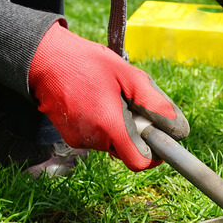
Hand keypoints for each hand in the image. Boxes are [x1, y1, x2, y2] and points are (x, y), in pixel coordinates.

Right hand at [29, 22, 188, 170]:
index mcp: (109, 126)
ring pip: (113, 144)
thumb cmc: (88, 63)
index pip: (139, 162)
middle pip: (127, 151)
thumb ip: (154, 103)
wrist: (44, 60)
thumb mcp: (128, 75)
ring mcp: (79, 140)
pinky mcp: (71, 137)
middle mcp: (93, 140)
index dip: (154, 155)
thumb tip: (177, 128)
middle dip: (136, 133)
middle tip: (132, 104)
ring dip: (120, 127)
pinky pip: (98, 138)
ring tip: (111, 98)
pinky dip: (104, 125)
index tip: (159, 140)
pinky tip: (97, 102)